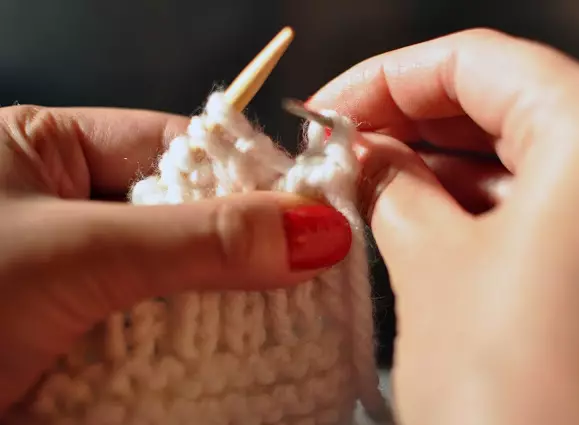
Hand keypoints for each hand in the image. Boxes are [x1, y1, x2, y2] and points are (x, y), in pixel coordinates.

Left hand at [0, 106, 351, 412]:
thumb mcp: (74, 252)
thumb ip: (198, 240)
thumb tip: (317, 231)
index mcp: (53, 152)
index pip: (179, 148)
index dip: (251, 177)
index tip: (318, 211)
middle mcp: (73, 212)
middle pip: (189, 221)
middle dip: (250, 255)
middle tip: (320, 282)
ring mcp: (82, 282)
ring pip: (182, 286)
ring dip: (231, 313)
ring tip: (298, 328)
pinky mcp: (85, 342)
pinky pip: (161, 336)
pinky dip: (200, 355)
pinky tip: (247, 363)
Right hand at [310, 29, 578, 424]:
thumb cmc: (518, 395)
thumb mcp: (430, 266)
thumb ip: (390, 190)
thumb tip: (360, 156)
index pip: (475, 60)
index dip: (386, 78)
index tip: (328, 111)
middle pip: (500, 103)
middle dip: (408, 123)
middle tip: (338, 150)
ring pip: (516, 157)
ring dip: (436, 168)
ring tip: (363, 186)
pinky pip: (536, 206)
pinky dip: (473, 207)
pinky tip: (416, 221)